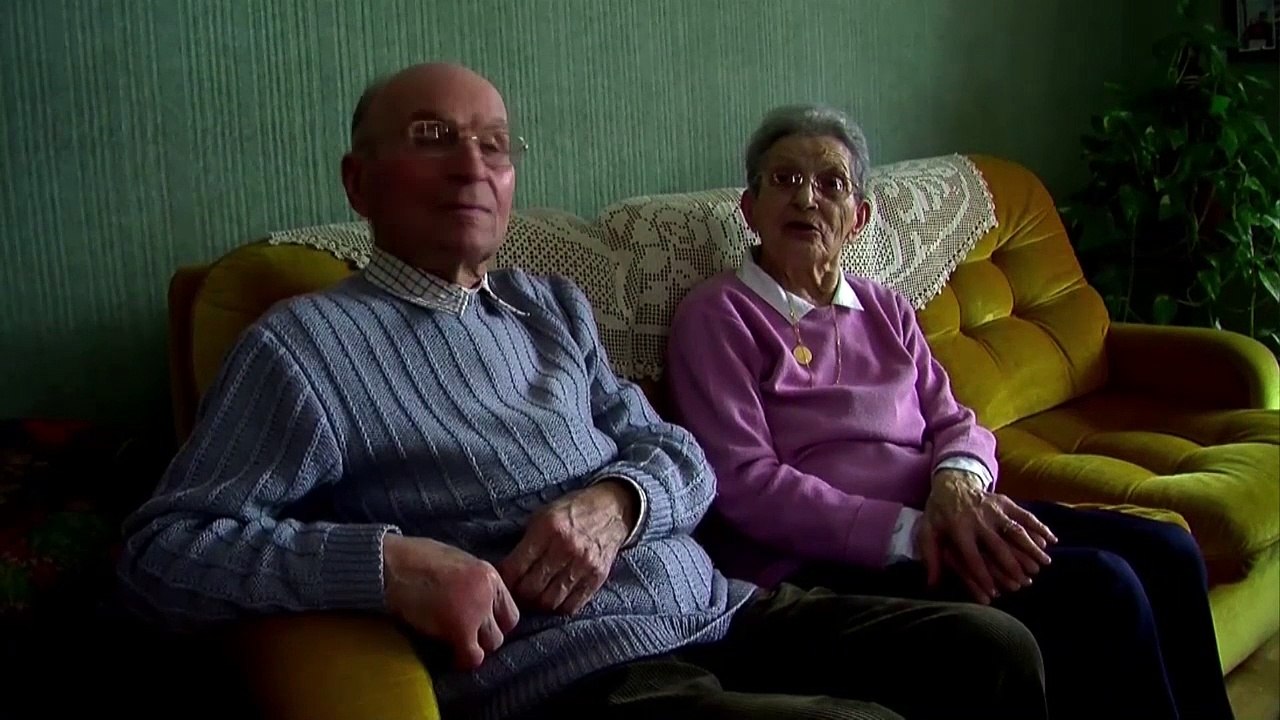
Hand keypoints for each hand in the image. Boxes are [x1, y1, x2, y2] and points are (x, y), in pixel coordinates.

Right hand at [383, 534, 519, 670]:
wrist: (392, 565)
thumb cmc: (415, 560)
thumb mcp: (456, 563)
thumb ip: (473, 583)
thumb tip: (478, 602)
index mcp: (489, 575)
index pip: (509, 611)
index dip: (494, 623)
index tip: (478, 627)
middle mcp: (488, 593)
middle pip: (502, 630)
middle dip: (485, 637)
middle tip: (465, 637)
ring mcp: (476, 611)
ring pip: (490, 644)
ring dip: (474, 648)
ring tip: (455, 645)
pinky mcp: (459, 628)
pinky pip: (472, 656)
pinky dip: (463, 660)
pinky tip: (451, 657)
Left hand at [498, 479, 636, 614]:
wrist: (611, 510)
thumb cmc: (571, 512)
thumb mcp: (542, 516)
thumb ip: (525, 543)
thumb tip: (503, 572)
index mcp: (548, 530)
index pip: (515, 568)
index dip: (503, 580)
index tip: (500, 582)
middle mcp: (566, 548)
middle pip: (531, 590)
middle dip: (518, 595)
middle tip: (514, 593)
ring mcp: (583, 565)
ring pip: (550, 602)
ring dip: (537, 604)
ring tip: (533, 597)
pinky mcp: (596, 578)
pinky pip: (571, 606)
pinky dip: (558, 607)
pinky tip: (553, 597)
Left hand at [918, 470, 1056, 603]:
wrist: (951, 481)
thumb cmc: (939, 513)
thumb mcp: (928, 532)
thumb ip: (931, 557)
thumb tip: (931, 585)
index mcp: (958, 528)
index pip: (972, 557)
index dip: (983, 576)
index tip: (994, 595)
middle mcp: (979, 519)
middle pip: (999, 546)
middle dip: (1013, 565)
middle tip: (1026, 582)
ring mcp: (994, 509)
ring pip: (1016, 530)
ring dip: (1031, 547)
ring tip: (1044, 564)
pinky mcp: (1005, 501)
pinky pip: (1024, 514)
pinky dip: (1039, 527)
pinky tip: (1051, 541)